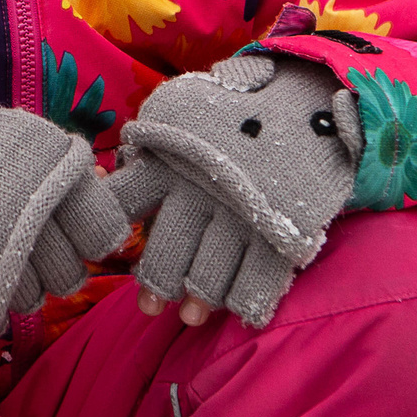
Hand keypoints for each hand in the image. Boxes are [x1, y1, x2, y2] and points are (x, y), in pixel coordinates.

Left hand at [113, 52, 362, 328]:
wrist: (309, 101)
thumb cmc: (232, 111)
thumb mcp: (182, 110)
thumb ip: (150, 145)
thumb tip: (112, 175)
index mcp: (167, 161)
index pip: (123, 202)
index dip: (107, 231)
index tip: (108, 251)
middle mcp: (199, 190)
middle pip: (166, 252)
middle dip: (156, 282)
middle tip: (149, 305)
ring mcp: (241, 214)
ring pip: (209, 273)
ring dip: (199, 298)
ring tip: (191, 315)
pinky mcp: (281, 230)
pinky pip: (260, 279)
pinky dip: (249, 301)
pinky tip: (242, 313)